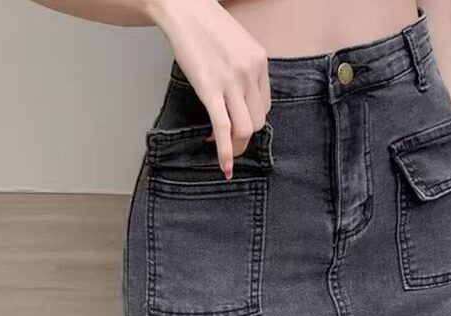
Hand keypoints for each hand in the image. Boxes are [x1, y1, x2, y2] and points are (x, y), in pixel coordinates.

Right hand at [144, 0, 271, 178]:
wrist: (184, 10)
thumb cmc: (206, 26)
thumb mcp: (237, 46)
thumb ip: (244, 70)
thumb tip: (238, 97)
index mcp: (260, 62)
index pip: (265, 105)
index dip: (252, 120)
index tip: (237, 125)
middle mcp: (251, 73)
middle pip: (258, 120)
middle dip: (245, 137)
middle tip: (230, 142)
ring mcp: (232, 82)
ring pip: (245, 128)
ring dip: (236, 146)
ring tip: (225, 151)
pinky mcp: (210, 89)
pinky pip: (223, 128)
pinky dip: (225, 152)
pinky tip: (224, 166)